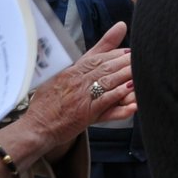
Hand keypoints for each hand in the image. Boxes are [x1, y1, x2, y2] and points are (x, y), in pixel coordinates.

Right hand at [23, 23, 136, 146]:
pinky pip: (105, 101)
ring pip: (107, 81)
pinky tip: (132, 92)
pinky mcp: (85, 112)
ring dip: (125, 75)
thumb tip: (88, 50)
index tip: (129, 51)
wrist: (36, 127)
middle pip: (105, 66)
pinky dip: (119, 95)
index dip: (115, 53)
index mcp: (70, 72)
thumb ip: (80, 64)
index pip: (96, 57)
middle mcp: (76, 81)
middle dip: (124, 61)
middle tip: (140, 58)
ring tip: (141, 71)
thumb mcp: (60, 79)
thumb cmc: (49, 104)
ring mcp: (81, 96)